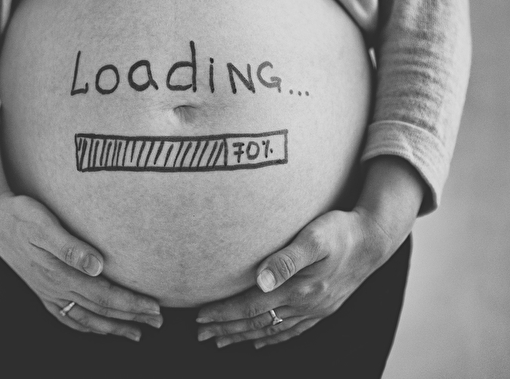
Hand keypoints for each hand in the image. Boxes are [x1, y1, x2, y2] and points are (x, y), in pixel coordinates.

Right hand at [0, 192, 162, 340]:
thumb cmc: (20, 215)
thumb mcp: (44, 224)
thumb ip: (71, 247)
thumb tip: (98, 265)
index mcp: (60, 272)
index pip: (104, 294)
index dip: (131, 303)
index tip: (155, 307)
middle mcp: (55, 287)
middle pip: (100, 309)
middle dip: (131, 317)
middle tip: (158, 322)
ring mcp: (47, 291)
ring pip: (86, 317)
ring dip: (112, 327)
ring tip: (136, 334)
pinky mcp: (42, 289)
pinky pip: (66, 317)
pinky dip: (85, 326)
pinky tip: (96, 329)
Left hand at [196, 156, 423, 348]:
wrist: (375, 239)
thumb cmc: (341, 231)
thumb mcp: (314, 237)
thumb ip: (286, 259)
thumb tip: (260, 280)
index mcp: (300, 290)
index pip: (251, 307)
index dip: (223, 313)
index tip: (199, 316)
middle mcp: (306, 305)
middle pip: (257, 323)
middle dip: (226, 329)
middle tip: (199, 334)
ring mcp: (316, 310)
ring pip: (272, 330)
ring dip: (243, 336)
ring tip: (220, 340)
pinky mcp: (323, 309)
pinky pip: (292, 331)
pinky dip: (272, 338)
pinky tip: (260, 342)